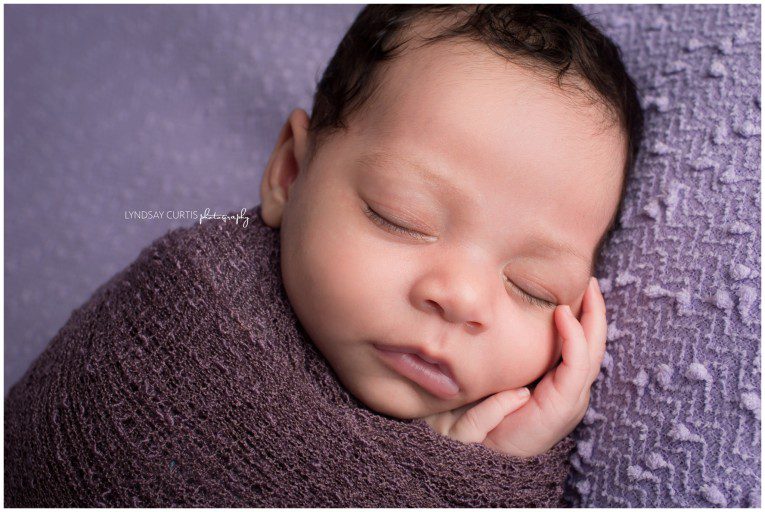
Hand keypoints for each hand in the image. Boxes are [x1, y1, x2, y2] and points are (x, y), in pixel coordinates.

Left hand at [423, 277, 606, 456]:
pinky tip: (564, 316)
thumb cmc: (490, 412)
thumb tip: (506, 321)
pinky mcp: (564, 403)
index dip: (584, 317)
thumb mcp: (504, 378)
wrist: (486, 452)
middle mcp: (572, 389)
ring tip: (589, 291)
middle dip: (596, 312)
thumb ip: (515, 358)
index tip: (582, 288)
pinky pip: (576, 364)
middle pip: (594, 344)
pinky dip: (573, 338)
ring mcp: (572, 396)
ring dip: (591, 318)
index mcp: (560, 383)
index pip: (581, 345)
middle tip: (593, 281)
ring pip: (592, 351)